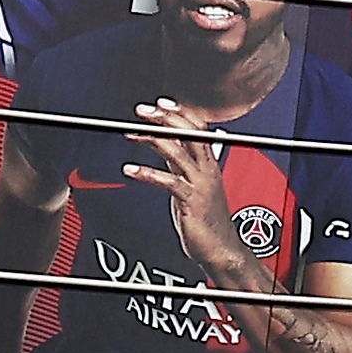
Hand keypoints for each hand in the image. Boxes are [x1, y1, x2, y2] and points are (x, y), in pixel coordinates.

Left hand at [129, 110, 244, 264]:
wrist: (222, 249)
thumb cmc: (207, 220)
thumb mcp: (192, 185)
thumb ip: (180, 164)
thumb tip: (165, 145)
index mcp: (209, 164)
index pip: (198, 128)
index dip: (180, 112)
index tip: (160, 103)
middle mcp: (207, 170)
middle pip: (189, 133)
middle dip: (165, 118)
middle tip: (143, 110)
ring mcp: (200, 184)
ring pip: (178, 152)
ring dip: (153, 138)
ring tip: (132, 133)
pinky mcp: (190, 201)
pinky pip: (168, 182)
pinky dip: (147, 173)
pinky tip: (130, 169)